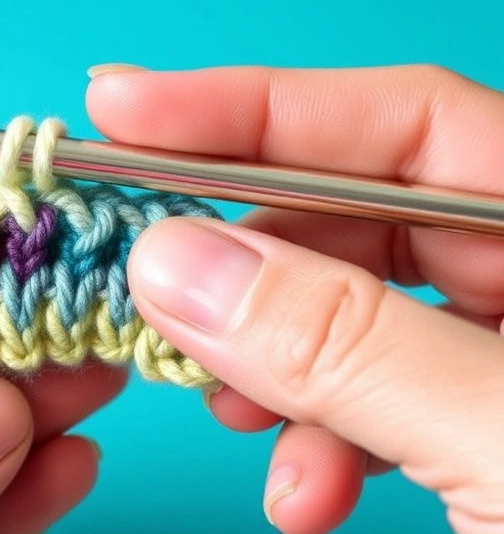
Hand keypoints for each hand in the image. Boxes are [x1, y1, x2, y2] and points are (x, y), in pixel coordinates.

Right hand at [87, 64, 503, 533]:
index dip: (254, 106)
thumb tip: (179, 262)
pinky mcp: (477, 422)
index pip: (408, 125)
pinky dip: (313, 435)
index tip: (125, 110)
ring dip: (271, 361)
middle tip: (148, 284)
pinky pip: (368, 393)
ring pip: (350, 312)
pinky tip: (304, 488)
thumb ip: (350, 348)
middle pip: (363, 217)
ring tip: (230, 413)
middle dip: (246, 257)